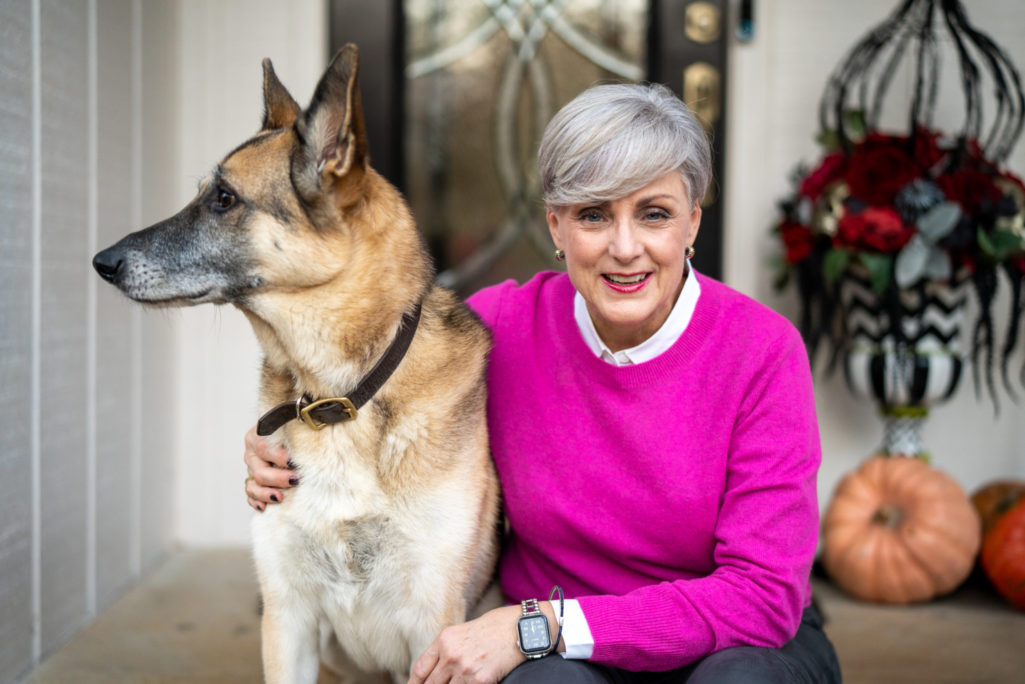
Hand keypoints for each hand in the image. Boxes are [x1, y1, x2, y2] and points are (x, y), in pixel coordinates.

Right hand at [243, 425, 296, 510]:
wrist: (288, 435)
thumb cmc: (295, 431)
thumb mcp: (295, 426)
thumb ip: (301, 430)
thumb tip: (318, 428)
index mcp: (258, 435)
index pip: (264, 447)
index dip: (278, 457)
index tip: (292, 463)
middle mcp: (252, 453)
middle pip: (259, 470)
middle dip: (278, 478)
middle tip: (296, 480)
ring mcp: (251, 469)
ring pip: (253, 485)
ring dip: (266, 493)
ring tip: (280, 497)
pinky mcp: (252, 482)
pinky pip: (250, 495)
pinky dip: (256, 501)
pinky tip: (264, 507)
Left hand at [408, 605, 525, 683]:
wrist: (523, 627)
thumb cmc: (498, 626)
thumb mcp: (466, 631)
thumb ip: (449, 648)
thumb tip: (438, 669)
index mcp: (445, 639)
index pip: (420, 669)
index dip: (414, 683)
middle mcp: (451, 654)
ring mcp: (465, 669)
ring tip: (459, 683)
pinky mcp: (481, 681)